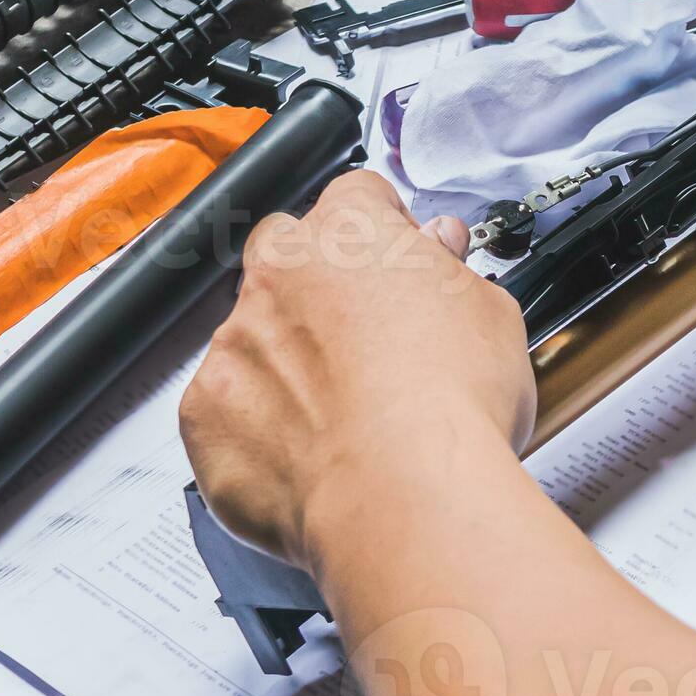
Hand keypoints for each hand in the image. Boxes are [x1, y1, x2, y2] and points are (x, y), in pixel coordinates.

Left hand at [180, 170, 534, 570]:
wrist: (404, 496)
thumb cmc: (452, 406)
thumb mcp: (492, 314)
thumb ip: (451, 270)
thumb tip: (439, 256)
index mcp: (349, 234)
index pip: (358, 199)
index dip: (384, 231)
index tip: (399, 261)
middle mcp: (278, 274)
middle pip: (287, 255)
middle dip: (318, 286)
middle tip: (367, 340)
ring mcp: (233, 342)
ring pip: (252, 338)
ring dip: (287, 364)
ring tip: (344, 418)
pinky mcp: (203, 412)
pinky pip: (224, 411)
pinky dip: (257, 429)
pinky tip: (309, 457)